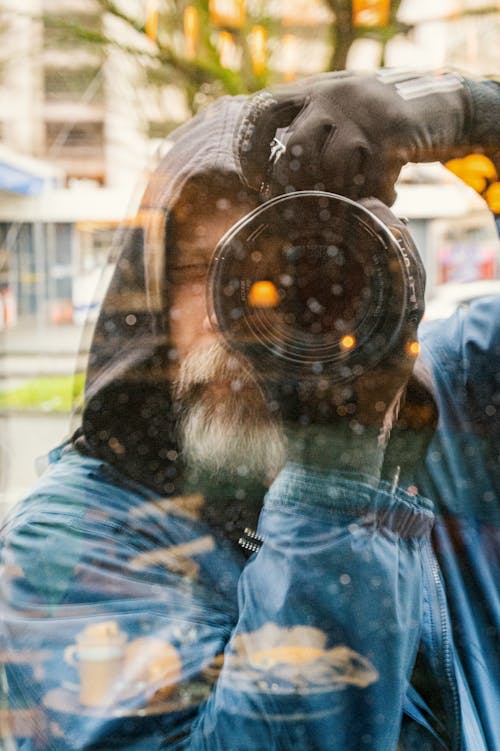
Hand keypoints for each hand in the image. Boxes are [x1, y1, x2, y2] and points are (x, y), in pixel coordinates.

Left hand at [238, 70, 499, 204]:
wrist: (437, 107)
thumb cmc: (373, 125)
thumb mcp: (336, 115)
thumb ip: (305, 135)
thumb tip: (268, 186)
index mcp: (312, 90)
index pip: (263, 110)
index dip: (251, 148)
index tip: (254, 179)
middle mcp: (334, 95)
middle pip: (298, 146)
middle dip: (292, 186)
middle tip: (294, 209)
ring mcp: (365, 112)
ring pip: (333, 165)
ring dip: (337, 195)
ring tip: (345, 204)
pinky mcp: (393, 133)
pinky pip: (370, 180)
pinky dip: (374, 197)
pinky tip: (383, 197)